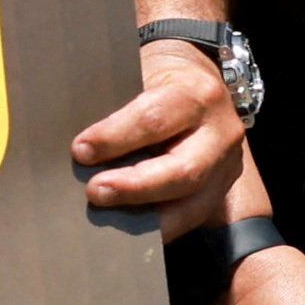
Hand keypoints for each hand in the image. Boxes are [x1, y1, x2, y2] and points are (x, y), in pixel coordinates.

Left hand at [70, 39, 244, 225]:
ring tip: (109, 216)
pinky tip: (130, 230)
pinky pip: (192, 216)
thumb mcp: (140, 74)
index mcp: (197, 95)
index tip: (81, 150)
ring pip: (192, 203)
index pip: (154, 119)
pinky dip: (159, 227)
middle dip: (134, 186)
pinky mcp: (221, 189)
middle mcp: (220, 132)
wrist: (199, 81)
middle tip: (95, 191)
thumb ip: (116, 104)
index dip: (115, 137)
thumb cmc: (158, 78)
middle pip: (181, 169)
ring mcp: (227, 165)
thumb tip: (77, 142)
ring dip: (147, 218)